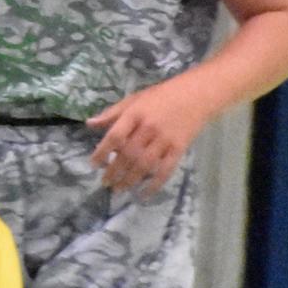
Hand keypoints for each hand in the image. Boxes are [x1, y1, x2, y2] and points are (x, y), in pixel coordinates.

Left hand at [86, 78, 213, 194]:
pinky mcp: (179, 148)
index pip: (114, 136)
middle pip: (128, 154)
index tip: (92, 164)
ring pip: (144, 164)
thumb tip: (89, 124)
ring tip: (119, 189)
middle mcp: (149, 128)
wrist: (197, 94)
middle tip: (105, 182)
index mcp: (135, 114)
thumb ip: (112, 114)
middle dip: (114, 171)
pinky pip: (166, 170)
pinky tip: (144, 194)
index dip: (102, 152)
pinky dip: (155, 184)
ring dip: (130, 179)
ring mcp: (165, 139)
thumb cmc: (161, 96)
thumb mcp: (134, 99)